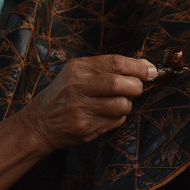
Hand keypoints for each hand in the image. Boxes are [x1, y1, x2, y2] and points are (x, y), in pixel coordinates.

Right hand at [17, 55, 156, 150]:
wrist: (38, 123)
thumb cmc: (64, 95)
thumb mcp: (78, 74)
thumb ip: (108, 68)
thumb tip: (146, 64)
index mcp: (78, 68)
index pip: (115, 62)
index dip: (138, 67)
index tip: (150, 70)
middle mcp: (77, 86)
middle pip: (119, 83)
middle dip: (136, 86)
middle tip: (137, 88)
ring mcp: (80, 108)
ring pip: (121, 105)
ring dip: (127, 104)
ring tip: (118, 103)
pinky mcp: (84, 127)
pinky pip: (115, 121)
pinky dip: (118, 118)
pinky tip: (106, 116)